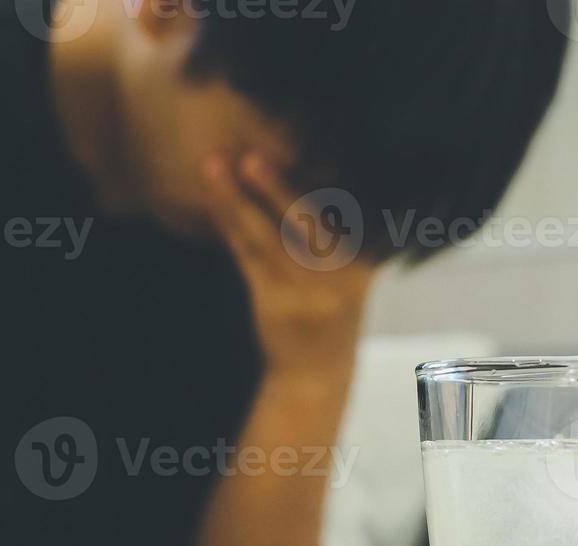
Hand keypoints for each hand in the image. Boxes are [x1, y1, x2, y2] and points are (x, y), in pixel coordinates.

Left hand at [203, 153, 378, 382]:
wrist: (315, 374)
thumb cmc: (331, 311)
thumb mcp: (351, 274)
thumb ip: (339, 234)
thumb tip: (322, 169)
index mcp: (364, 263)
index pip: (342, 212)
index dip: (318, 176)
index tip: (299, 140)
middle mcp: (339, 278)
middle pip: (306, 224)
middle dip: (277, 188)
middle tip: (250, 156)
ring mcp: (305, 293)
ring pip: (266, 239)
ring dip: (237, 201)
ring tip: (214, 166)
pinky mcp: (273, 303)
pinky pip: (245, 258)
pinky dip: (228, 226)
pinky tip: (214, 201)